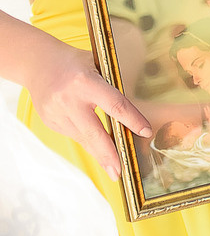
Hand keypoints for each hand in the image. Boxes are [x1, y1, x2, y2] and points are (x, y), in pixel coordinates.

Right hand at [23, 37, 146, 176]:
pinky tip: (98, 149)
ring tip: (113, 169)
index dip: (132, 120)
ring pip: (84, 138)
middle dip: (108, 155)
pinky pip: (75, 135)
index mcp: (85, 83)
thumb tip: (134, 113)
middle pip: (94, 132)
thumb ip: (113, 86)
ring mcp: (57, 113)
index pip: (115, 105)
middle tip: (119, 172)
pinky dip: (88, 142)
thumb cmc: (76, 63)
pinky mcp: (51, 122)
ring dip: (100, 153)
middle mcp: (69, 100)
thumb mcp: (98, 65)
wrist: (38, 65)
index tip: (145, 132)